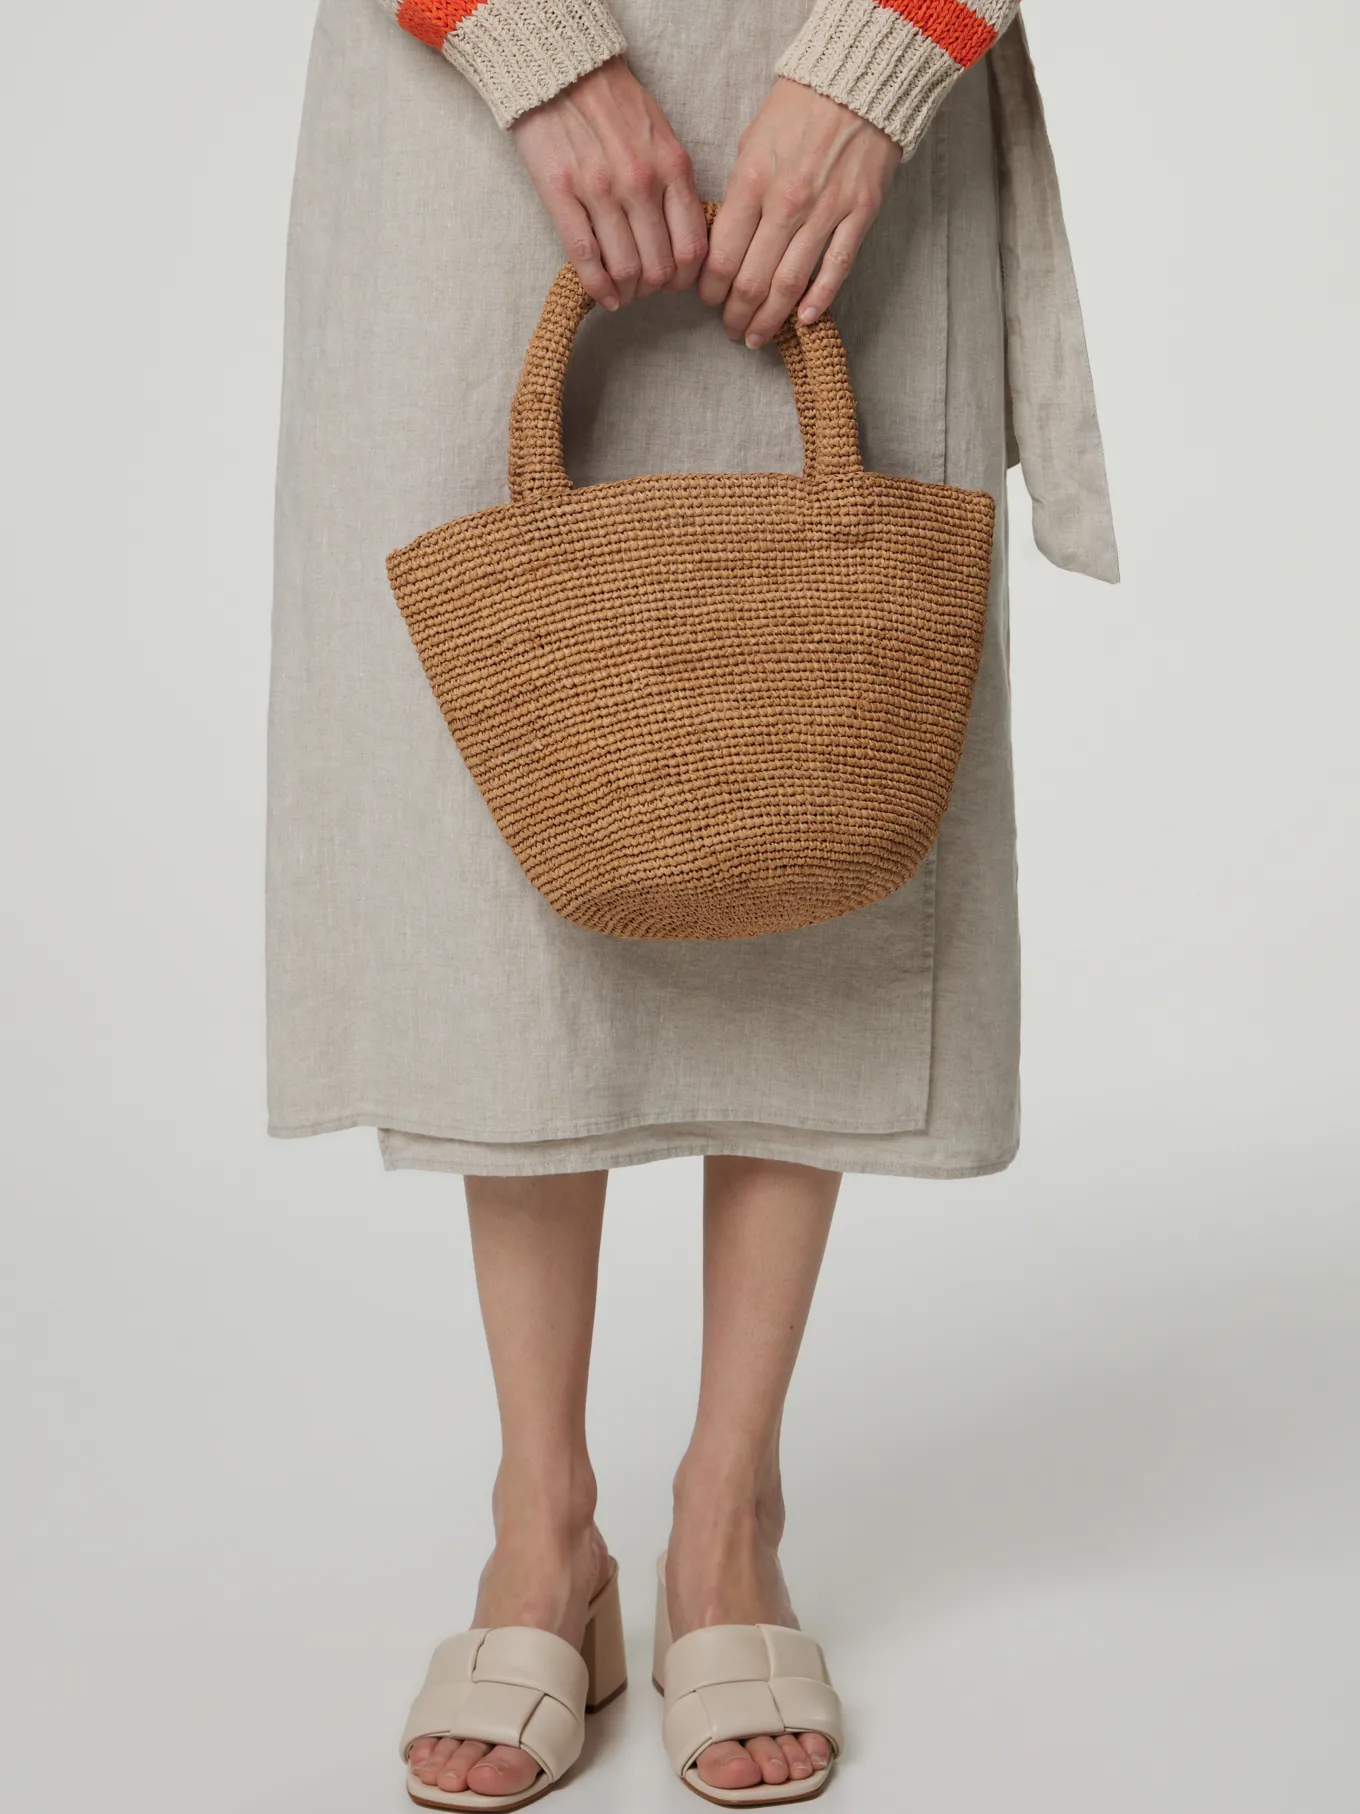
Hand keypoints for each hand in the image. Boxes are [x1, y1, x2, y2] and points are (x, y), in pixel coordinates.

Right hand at [511, 55, 708, 310]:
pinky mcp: (561, 193)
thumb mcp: (662, 137)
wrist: (562, 68)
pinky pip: (585, 258)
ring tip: (623, 292)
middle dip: (654, 290)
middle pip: (660, 267)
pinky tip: (604, 296)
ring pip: (626, 269)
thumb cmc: (614, 104)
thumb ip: (675, 184)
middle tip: (645, 289)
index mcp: (672, 168)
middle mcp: (641, 182)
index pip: (693, 248)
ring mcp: (600, 190)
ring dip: (627, 291)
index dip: (686, 279)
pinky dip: (598, 287)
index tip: (674, 282)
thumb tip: (682, 237)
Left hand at [700, 77, 901, 347]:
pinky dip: (819, 300)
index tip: (708, 301)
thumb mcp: (751, 144)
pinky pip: (835, 269)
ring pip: (790, 285)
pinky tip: (804, 321)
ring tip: (758, 338)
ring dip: (770, 320)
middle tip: (731, 331)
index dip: (710, 290)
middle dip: (736, 314)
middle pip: (752, 281)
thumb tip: (724, 244)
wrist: (858, 81)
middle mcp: (786, 203)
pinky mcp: (858, 215)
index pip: (721, 256)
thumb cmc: (799, 109)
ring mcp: (825, 212)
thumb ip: (738, 196)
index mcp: (752, 183)